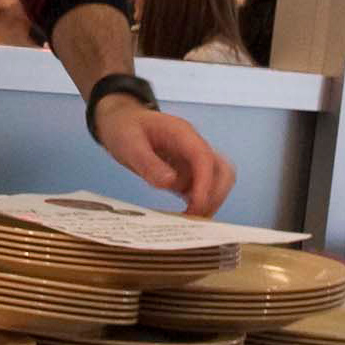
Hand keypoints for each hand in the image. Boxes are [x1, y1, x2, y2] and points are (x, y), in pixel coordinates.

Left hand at [95, 102, 235, 216]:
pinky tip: (185, 218)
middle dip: (214, 195)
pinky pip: (202, 189)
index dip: (205, 183)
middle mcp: (193, 146)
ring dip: (210, 201)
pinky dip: (200, 204)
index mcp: (182, 133)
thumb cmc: (125, 127)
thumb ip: (148, 162)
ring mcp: (192, 160)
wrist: (122, 122)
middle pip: (222, 170)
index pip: (204, 157)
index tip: (196, 205)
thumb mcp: (129, 143)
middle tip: (194, 217)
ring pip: (218, 181)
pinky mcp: (187, 173)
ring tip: (190, 222)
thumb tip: (170, 182)